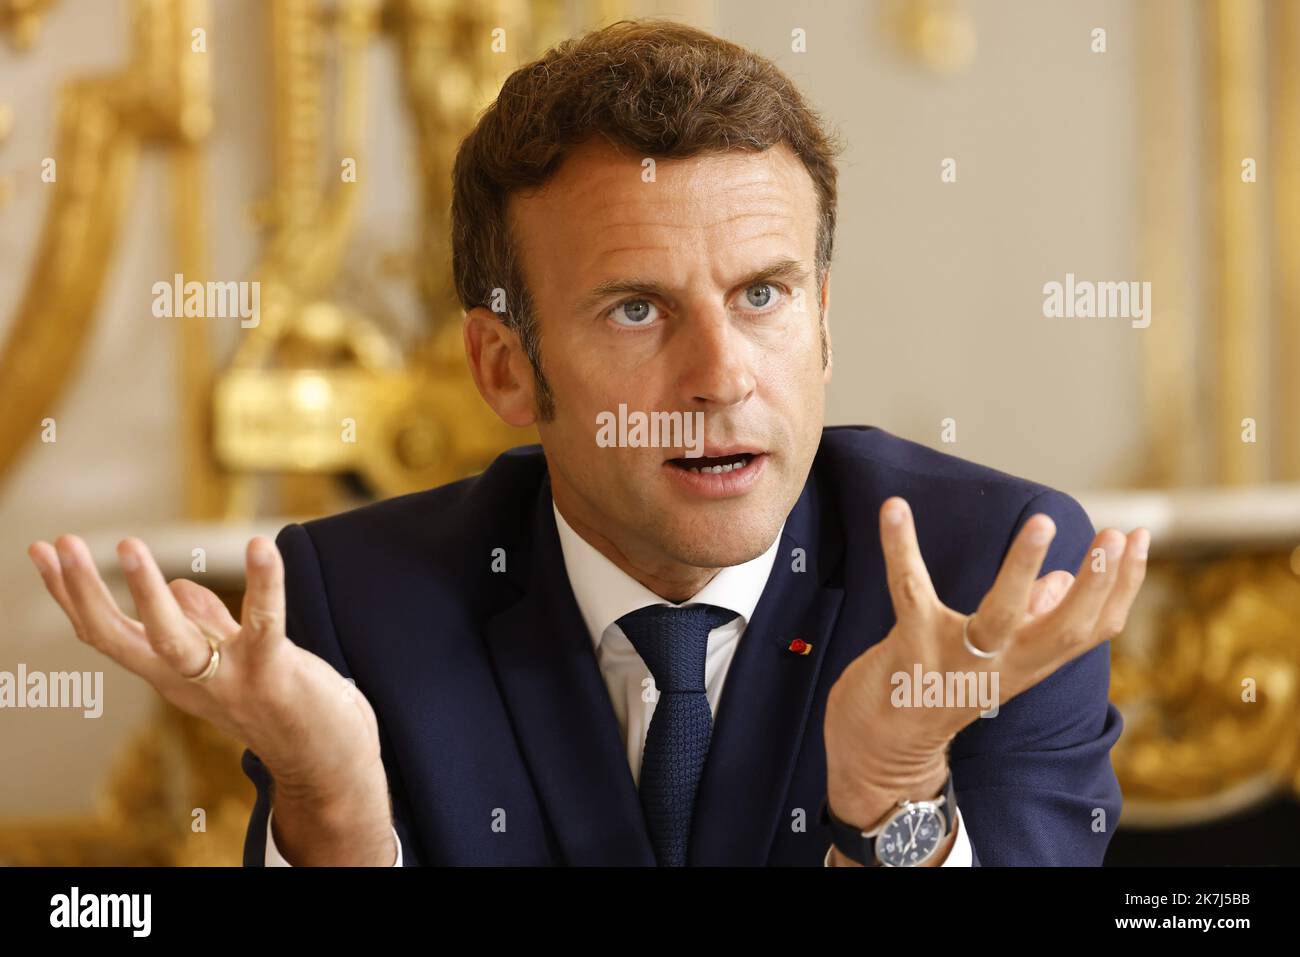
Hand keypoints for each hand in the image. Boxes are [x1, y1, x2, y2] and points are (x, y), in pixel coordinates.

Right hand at [28, 534, 394, 863]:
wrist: (325, 762)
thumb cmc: (279, 706)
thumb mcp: (231, 662)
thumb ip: (206, 623)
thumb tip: (179, 584)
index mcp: (172, 673)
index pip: (106, 634)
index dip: (71, 595)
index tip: (43, 551)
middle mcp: (189, 679)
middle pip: (120, 638)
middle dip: (85, 592)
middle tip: (61, 544)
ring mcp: (228, 680)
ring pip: (174, 638)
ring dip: (147, 592)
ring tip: (127, 544)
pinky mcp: (274, 673)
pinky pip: (265, 623)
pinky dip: (264, 582)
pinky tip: (259, 546)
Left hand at [825, 496, 1147, 827]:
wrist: (882, 753)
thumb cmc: (938, 693)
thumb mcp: (995, 663)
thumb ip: (1030, 621)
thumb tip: (1062, 580)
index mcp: (1028, 663)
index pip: (1093, 629)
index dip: (1122, 587)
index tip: (1140, 538)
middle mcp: (1001, 667)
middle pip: (1065, 632)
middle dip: (1097, 584)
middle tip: (1114, 536)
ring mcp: (955, 661)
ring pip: (999, 617)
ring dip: (1022, 569)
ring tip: (1042, 523)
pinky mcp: (909, 648)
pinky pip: (908, 589)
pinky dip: (900, 545)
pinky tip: (894, 508)